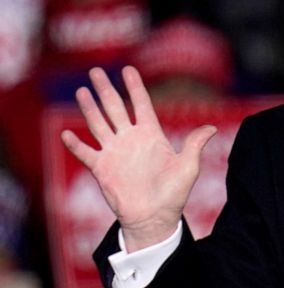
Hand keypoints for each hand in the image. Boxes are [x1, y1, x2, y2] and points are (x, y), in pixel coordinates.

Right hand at [61, 66, 216, 249]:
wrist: (155, 217)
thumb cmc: (174, 193)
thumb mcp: (188, 167)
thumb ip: (194, 145)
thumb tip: (212, 128)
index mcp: (151, 135)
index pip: (142, 105)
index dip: (135, 87)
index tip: (128, 69)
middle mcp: (130, 139)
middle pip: (115, 108)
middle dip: (106, 90)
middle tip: (95, 70)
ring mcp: (114, 152)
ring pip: (98, 124)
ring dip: (89, 108)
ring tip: (82, 91)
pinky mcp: (101, 168)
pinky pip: (86, 153)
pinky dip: (75, 144)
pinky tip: (66, 133)